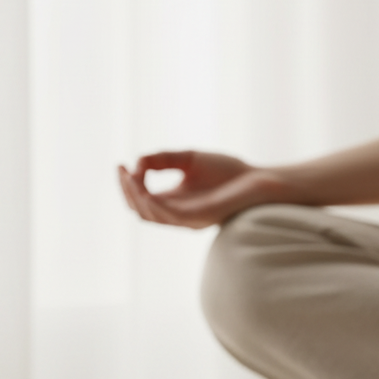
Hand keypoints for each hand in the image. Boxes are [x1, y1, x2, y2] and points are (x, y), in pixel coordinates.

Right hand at [118, 150, 281, 228]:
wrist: (258, 180)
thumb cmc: (228, 171)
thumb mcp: (188, 159)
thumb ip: (162, 160)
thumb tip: (137, 164)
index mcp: (176, 202)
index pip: (143, 201)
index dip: (128, 185)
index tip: (121, 165)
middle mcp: (179, 215)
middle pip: (141, 210)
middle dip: (127, 190)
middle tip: (121, 169)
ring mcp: (188, 219)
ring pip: (150, 215)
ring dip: (135, 195)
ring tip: (130, 175)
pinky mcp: (199, 219)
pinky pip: (167, 216)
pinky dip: (152, 202)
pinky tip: (145, 187)